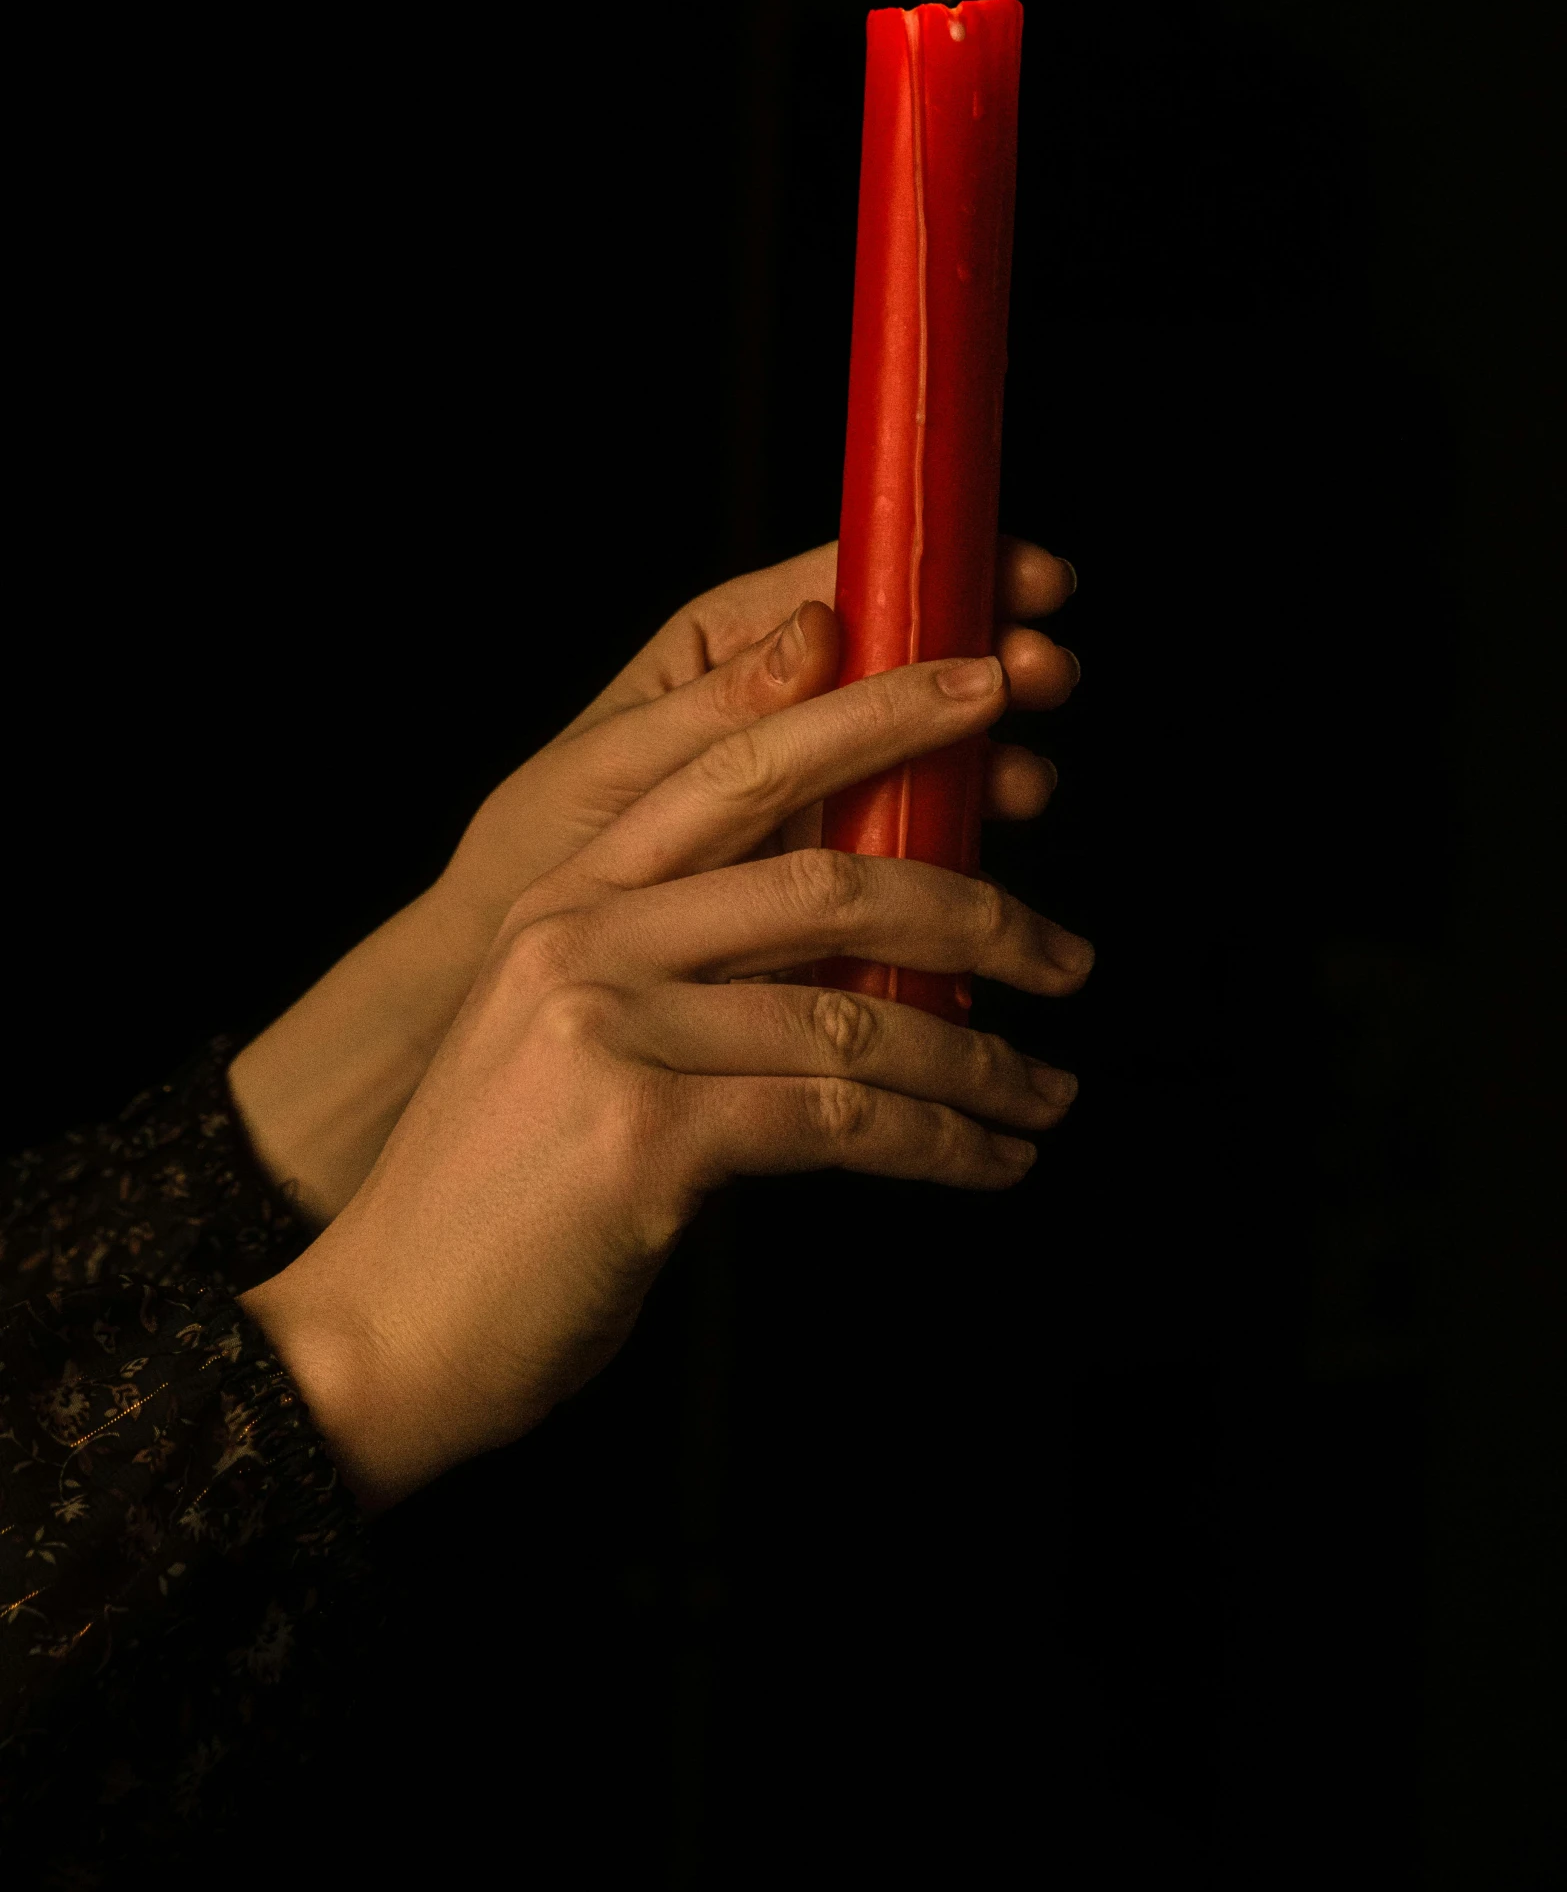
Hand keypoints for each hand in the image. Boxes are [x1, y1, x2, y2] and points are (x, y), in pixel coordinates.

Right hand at [240, 648, 1092, 1510]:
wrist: (381, 1331)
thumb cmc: (497, 1197)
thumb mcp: (568, 1040)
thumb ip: (684, 977)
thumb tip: (856, 971)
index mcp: (569, 893)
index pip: (739, 764)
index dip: (872, 712)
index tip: (978, 687)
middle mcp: (584, 938)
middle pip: (825, 877)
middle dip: (977, 907)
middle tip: (1068, 949)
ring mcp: (608, 1030)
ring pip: (855, 1015)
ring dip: (980, 1063)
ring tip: (1047, 1096)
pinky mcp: (644, 1137)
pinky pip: (841, 1118)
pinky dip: (940, 1144)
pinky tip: (990, 1162)